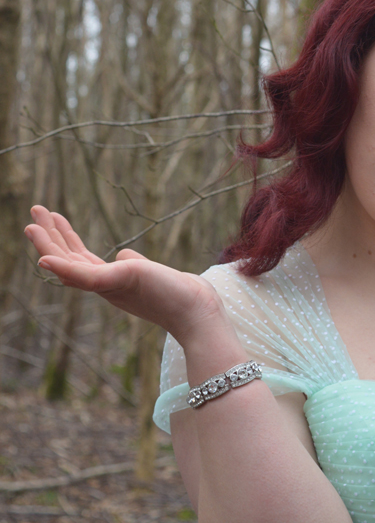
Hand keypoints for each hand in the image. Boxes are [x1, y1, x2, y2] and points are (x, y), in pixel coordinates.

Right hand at [24, 206, 233, 348]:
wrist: (196, 310)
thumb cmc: (176, 293)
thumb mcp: (148, 271)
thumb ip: (131, 262)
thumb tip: (122, 253)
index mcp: (111, 281)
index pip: (79, 259)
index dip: (63, 240)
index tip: (53, 218)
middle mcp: (105, 286)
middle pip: (68, 260)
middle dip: (49, 236)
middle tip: (33, 212)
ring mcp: (110, 286)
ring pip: (69, 266)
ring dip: (48, 246)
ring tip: (31, 225)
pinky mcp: (118, 282)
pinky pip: (84, 277)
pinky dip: (62, 267)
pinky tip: (44, 258)